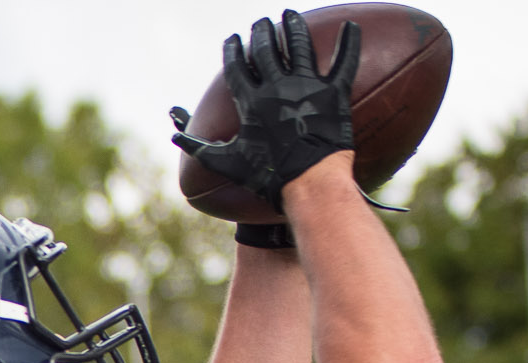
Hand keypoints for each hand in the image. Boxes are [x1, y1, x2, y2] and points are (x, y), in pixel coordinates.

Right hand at [171, 10, 359, 208]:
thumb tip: (175, 139)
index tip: (233, 39)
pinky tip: (352, 26)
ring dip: (293, 27)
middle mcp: (277, 87)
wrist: (308, 181)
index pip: (238, 68)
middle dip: (261, 33)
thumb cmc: (268, 176)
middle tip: (260, 23)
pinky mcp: (333, 93)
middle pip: (266, 50)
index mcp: (251, 102)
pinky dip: (350, 43)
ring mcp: (306, 87)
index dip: (233, 51)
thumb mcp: (228, 162)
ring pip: (299, 46)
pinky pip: (345, 61)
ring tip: (289, 15)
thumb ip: (200, 148)